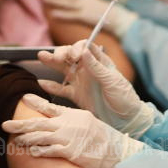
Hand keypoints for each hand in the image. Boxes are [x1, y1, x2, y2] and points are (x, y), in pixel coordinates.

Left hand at [3, 94, 144, 167]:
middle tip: (4, 124)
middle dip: (20, 124)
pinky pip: (50, 151)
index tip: (24, 97)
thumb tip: (61, 123)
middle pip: (39, 122)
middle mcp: (69, 124)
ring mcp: (68, 137)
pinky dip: (39, 151)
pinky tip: (31, 152)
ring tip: (15, 140)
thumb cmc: (106, 139)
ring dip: (26, 139)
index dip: (35, 102)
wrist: (118, 151)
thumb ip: (74, 121)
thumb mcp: (89, 123)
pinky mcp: (70, 151)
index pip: (51, 107)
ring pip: (40, 136)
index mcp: (73, 115)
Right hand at [37, 41, 154, 137]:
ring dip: (52, 63)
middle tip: (55, 57)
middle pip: (71, 56)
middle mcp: (88, 69)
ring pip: (63, 69)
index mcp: (99, 62)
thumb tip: (84, 50)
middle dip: (61, 53)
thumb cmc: (124, 98)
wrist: (126, 120)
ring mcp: (81, 82)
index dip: (76, 47)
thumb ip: (97, 67)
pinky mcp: (76, 96)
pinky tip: (41, 83)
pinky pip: (62, 89)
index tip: (74, 56)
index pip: (85, 47)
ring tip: (42, 57)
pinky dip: (51, 86)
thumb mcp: (112, 81)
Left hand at [41, 0, 136, 36]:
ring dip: (54, 0)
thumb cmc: (107, 12)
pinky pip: (72, 16)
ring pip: (66, 2)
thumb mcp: (95, 3)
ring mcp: (84, 8)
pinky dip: (63, 16)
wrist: (119, 17)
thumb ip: (85, 1)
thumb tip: (76, 0)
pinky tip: (53, 15)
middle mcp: (83, 0)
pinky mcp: (85, 17)